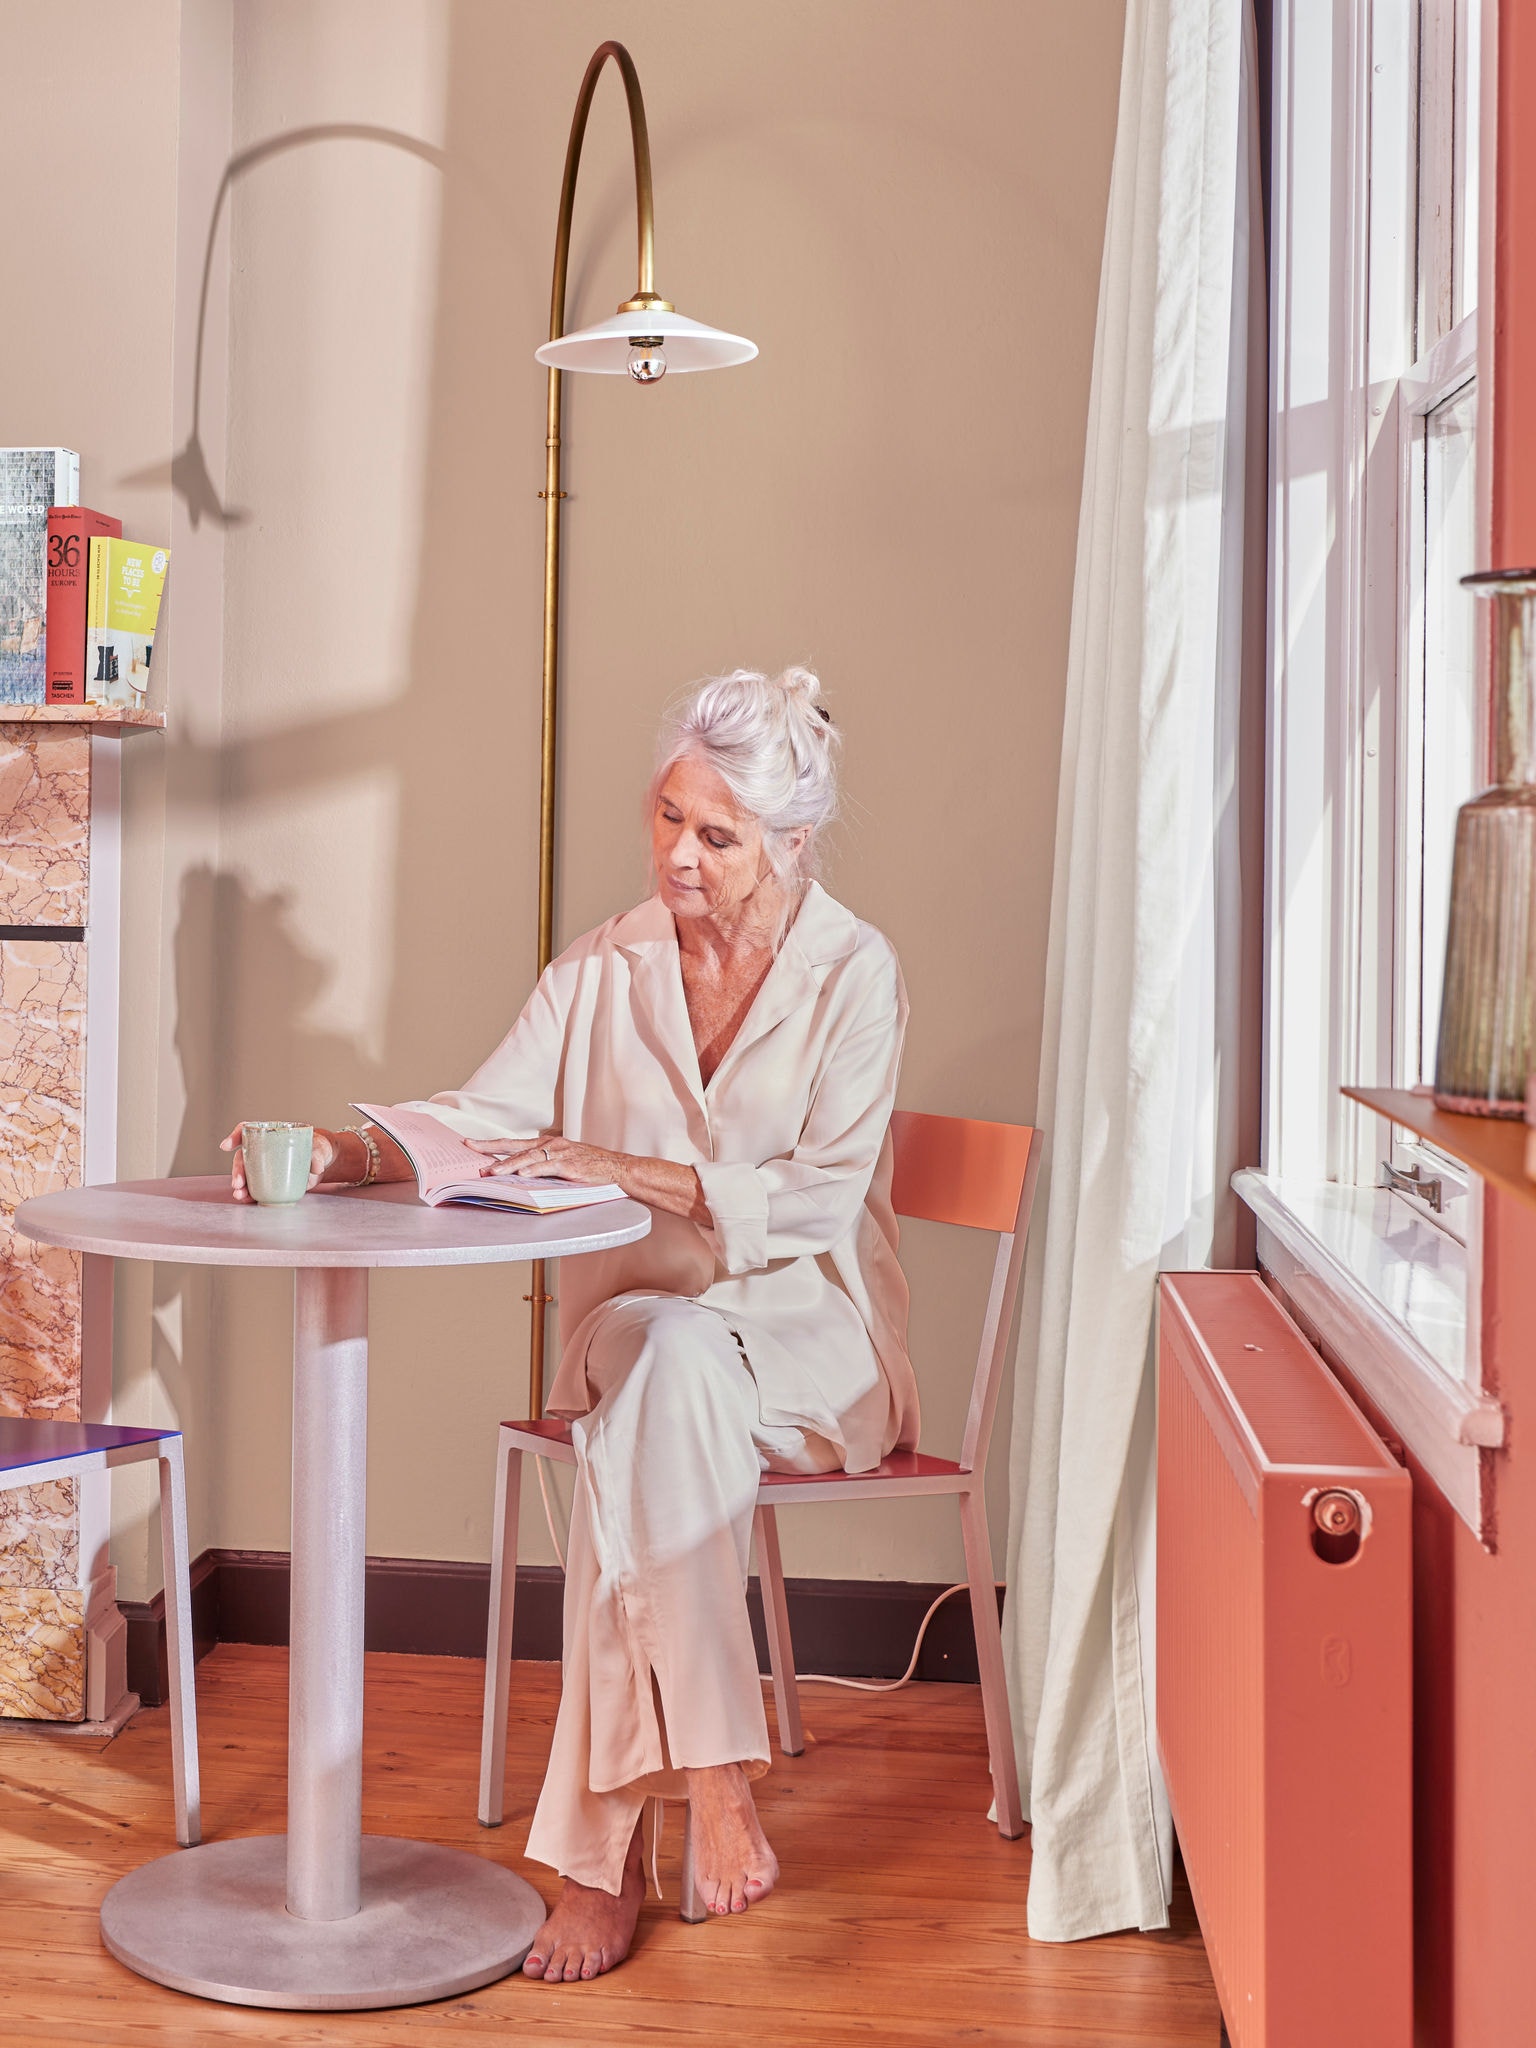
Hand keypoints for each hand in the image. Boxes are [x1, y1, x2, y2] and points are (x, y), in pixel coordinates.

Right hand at [219, 1123, 341, 1202]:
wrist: (323, 1161)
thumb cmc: (318, 1147)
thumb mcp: (320, 1147)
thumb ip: (317, 1155)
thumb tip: (316, 1167)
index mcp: (271, 1135)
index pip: (248, 1131)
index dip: (235, 1136)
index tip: (226, 1146)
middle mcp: (263, 1150)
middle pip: (243, 1157)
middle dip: (237, 1170)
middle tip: (238, 1182)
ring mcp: (265, 1167)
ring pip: (246, 1174)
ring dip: (240, 1185)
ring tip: (240, 1194)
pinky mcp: (271, 1181)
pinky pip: (255, 1188)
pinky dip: (249, 1195)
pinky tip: (246, 1200)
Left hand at [465, 1134, 627, 1187]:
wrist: (618, 1168)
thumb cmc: (591, 1167)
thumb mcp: (563, 1162)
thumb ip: (541, 1166)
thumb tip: (515, 1175)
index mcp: (547, 1143)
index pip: (512, 1142)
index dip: (490, 1143)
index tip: (470, 1143)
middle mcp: (551, 1145)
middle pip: (515, 1147)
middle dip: (490, 1150)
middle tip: (470, 1152)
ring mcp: (561, 1154)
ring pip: (528, 1157)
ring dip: (508, 1165)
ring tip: (491, 1171)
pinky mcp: (570, 1166)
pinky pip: (548, 1168)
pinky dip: (534, 1171)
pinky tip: (522, 1175)